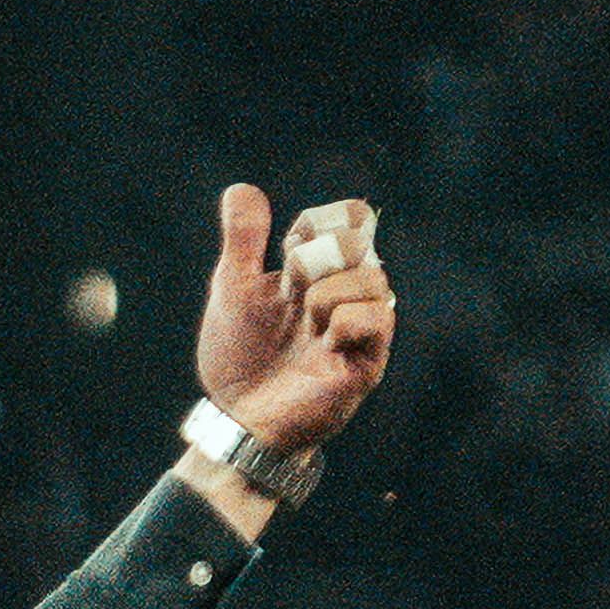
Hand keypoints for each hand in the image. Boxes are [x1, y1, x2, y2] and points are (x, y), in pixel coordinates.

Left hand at [196, 183, 394, 462]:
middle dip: (321, 254)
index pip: (345, 220)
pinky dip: (345, 321)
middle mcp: (344, 294)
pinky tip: (323, 344)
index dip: (320, 221)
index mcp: (317, 272)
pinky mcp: (367, 362)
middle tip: (291, 290)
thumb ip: (243, 239)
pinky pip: (376, 317)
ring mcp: (359, 328)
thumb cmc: (238, 359)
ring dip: (328, 294)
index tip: (289, 247)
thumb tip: (241, 188)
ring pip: (372, 276)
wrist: (238, 420)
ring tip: (306, 326)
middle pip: (360, 239)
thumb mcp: (233, 289)